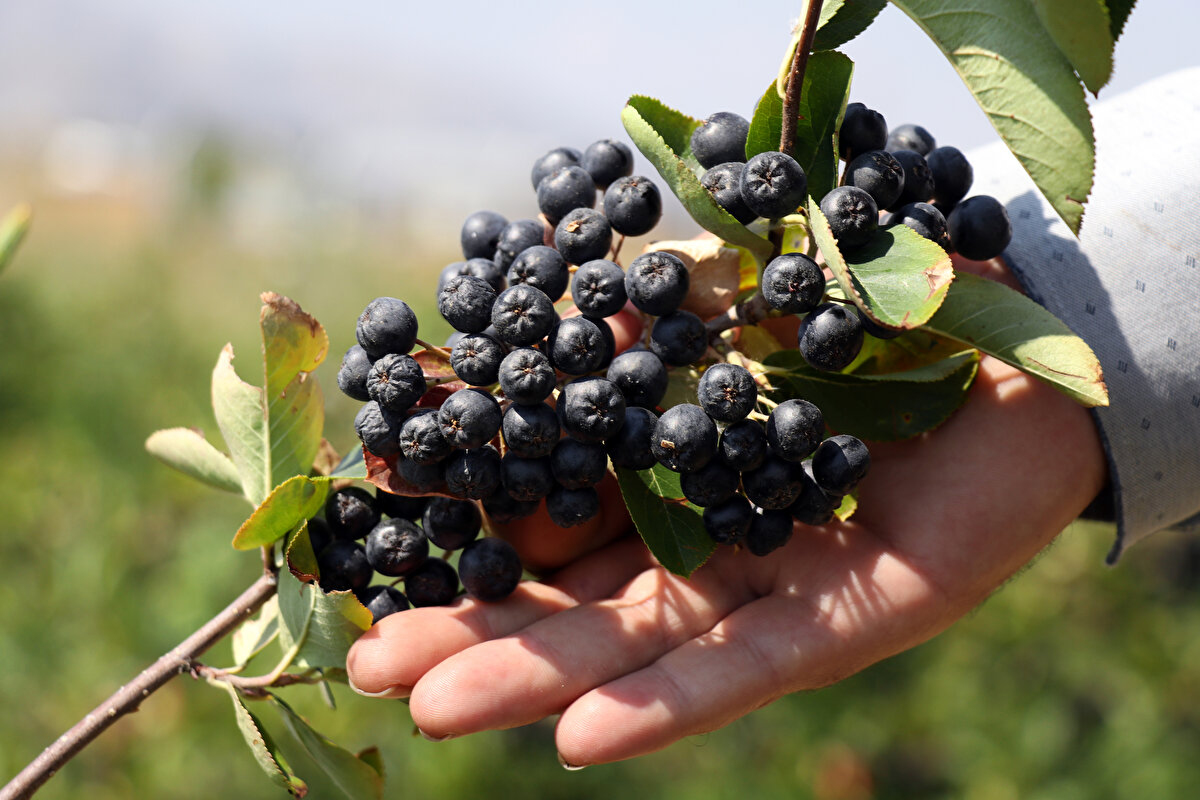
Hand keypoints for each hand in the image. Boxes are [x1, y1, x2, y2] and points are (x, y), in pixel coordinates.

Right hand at [346, 258, 1106, 766]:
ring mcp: (770, 582)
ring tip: (429, 706)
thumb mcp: (723, 288)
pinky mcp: (848, 615)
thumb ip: (633, 313)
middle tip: (364, 658)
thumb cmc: (853, 299)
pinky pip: (751, 664)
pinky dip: (670, 702)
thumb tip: (528, 319)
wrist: (1013, 324)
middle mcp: (705, 538)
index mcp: (666, 469)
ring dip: (536, 678)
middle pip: (572, 595)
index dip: (460, 519)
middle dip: (471, 626)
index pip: (545, 508)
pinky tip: (582, 738)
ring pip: (640, 641)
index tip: (370, 527)